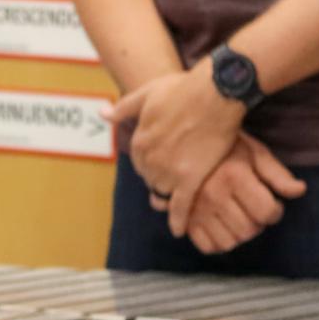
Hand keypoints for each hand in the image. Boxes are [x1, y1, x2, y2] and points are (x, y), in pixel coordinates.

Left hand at [110, 63, 245, 237]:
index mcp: (139, 140)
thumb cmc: (183, 89)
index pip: (139, 160)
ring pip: (163, 190)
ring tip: (180, 194)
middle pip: (150, 176)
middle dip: (159, 176)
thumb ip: (124, 107)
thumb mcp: (147, 93)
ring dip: (170, 193)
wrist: (214, 94)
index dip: (150, 160)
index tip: (161, 160)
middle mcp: (150, 159)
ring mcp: (170, 170)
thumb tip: (103, 115)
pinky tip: (178, 230)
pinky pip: (181, 205)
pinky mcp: (191, 179)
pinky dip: (178, 219)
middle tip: (174, 174)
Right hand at [183, 134, 306, 254]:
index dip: (276, 211)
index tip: (273, 203)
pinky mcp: (184, 219)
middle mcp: (213, 195)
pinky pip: (208, 246)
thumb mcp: (253, 152)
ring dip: (240, 234)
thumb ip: (277, 174)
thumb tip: (300, 190)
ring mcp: (196, 209)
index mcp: (234, 176)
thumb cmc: (224, 148)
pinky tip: (223, 226)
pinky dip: (219, 242)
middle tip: (254, 209)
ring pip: (230, 242)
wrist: (182, 146)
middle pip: (249, 230)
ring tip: (239, 217)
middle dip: (258, 223)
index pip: (267, 212)